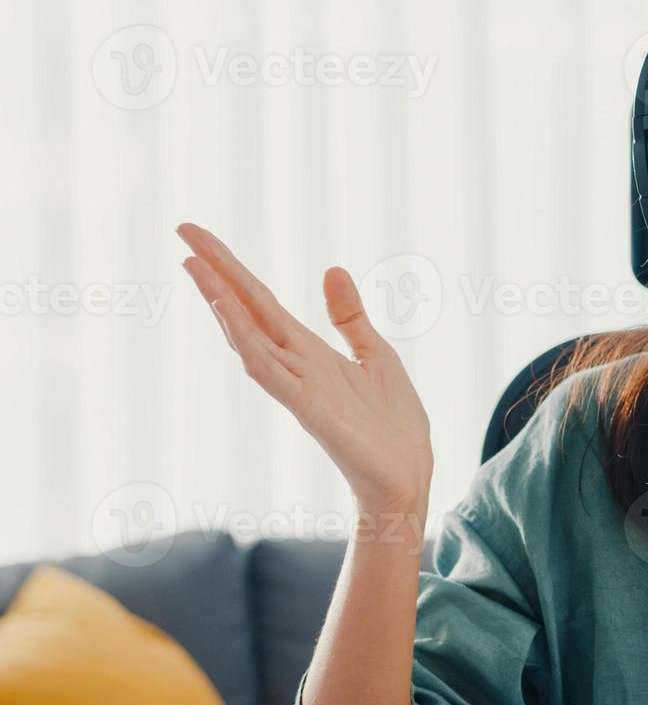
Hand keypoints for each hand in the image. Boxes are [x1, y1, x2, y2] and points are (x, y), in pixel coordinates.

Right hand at [176, 223, 433, 514]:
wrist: (408, 472)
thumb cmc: (391, 422)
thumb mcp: (376, 353)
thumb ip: (348, 316)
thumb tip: (331, 269)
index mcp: (308, 349)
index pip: (261, 301)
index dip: (232, 268)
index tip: (200, 237)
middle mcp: (295, 363)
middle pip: (247, 310)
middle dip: (217, 272)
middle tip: (182, 231)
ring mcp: (298, 386)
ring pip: (249, 338)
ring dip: (223, 302)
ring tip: (196, 265)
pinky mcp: (309, 409)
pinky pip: (270, 372)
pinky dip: (249, 344)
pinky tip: (231, 317)